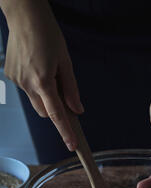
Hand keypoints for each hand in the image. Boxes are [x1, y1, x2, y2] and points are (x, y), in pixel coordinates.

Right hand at [3, 0, 82, 150]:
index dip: (65, 131)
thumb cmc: (47, 35)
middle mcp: (27, 84)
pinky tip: (35, 65)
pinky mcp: (10, 75)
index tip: (72, 146)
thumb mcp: (66, 62)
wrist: (24, 15)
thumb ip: (71, 89)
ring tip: (46, 71)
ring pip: (35, 101)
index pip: (56, 114)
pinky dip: (34, 85)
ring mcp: (16, 80)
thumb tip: (77, 110)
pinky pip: (26, 89)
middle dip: (55, 109)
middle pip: (45, 112)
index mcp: (43, 81)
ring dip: (44, 95)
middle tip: (61, 91)